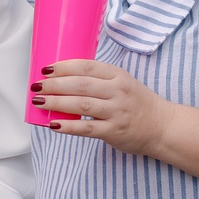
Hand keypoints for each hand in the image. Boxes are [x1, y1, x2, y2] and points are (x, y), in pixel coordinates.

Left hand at [31, 59, 173, 155]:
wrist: (163, 126)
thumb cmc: (137, 103)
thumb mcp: (123, 82)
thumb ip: (99, 79)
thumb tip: (62, 79)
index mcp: (118, 76)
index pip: (87, 67)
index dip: (64, 66)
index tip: (45, 69)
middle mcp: (118, 91)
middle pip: (81, 84)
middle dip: (55, 85)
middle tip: (36, 86)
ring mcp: (117, 112)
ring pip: (81, 104)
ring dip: (57, 103)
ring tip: (39, 102)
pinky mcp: (115, 131)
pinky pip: (87, 128)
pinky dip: (68, 126)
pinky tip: (53, 125)